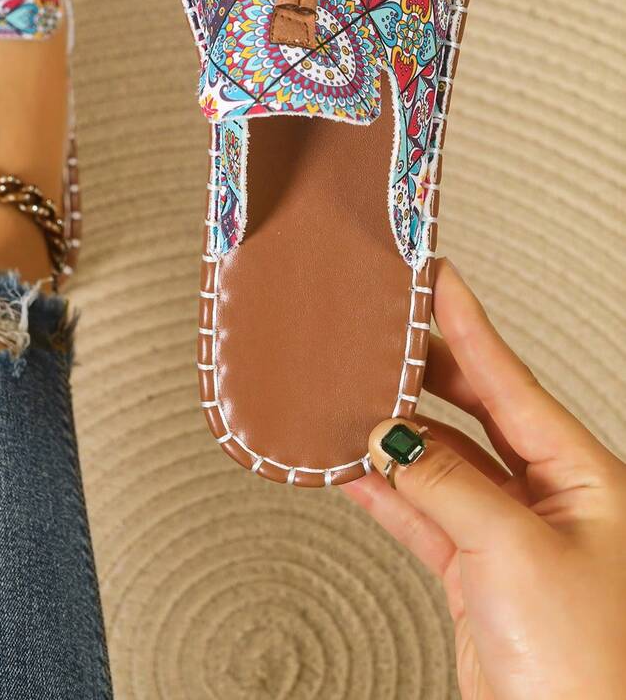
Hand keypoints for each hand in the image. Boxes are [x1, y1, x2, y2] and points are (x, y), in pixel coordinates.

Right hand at [345, 259, 625, 699]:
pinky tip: (350, 467)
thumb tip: (388, 436)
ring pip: (440, 463)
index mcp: (585, 477)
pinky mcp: (478, 574)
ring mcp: (510, 535)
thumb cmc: (588, 667)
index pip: (512, 380)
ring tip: (350, 397)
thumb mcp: (515, 550)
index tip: (437, 277)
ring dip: (394, 435)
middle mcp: (550, 498)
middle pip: (475, 412)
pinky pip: (421, 513)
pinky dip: (383, 490)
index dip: (470, 325)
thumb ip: (446, 483)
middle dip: (427, 372)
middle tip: (386, 329)